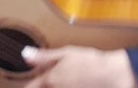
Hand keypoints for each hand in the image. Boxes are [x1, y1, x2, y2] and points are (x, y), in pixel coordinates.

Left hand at [22, 46, 137, 87]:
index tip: (32, 82)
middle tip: (49, 79)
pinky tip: (73, 84)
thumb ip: (43, 57)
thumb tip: (25, 54)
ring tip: (64, 80)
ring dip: (55, 86)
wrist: (112, 75)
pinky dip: (65, 87)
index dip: (30, 84)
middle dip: (41, 85)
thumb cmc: (90, 63)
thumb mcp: (65, 53)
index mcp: (49, 81)